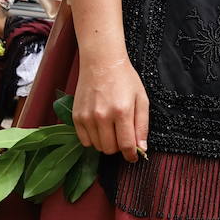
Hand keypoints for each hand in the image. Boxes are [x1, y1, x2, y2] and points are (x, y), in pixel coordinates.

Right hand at [73, 47, 148, 161]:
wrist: (101, 63)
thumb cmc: (124, 79)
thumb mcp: (142, 99)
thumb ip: (142, 125)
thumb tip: (142, 147)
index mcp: (122, 111)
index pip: (126, 145)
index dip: (131, 155)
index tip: (133, 157)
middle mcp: (103, 116)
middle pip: (110, 149)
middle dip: (119, 147)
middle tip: (123, 136)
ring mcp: (87, 117)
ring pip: (97, 146)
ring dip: (106, 143)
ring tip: (112, 129)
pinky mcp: (76, 116)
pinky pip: (84, 140)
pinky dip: (93, 139)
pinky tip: (100, 128)